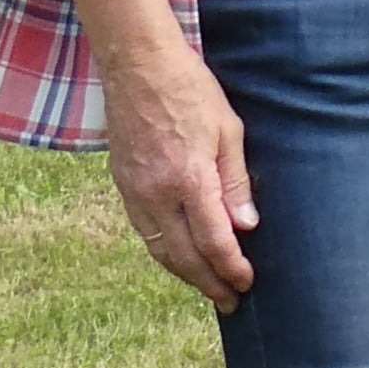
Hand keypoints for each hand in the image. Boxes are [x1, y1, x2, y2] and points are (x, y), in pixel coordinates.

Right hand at [99, 41, 257, 309]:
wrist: (138, 65)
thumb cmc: (191, 91)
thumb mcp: (229, 131)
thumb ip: (236, 182)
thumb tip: (246, 228)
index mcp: (189, 179)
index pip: (213, 241)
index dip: (230, 268)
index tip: (247, 283)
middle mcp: (157, 193)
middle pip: (184, 256)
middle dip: (208, 283)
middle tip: (230, 303)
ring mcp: (134, 191)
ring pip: (160, 249)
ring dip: (184, 274)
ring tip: (207, 288)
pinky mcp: (122, 184)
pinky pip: (144, 231)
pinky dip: (164, 252)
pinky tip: (179, 258)